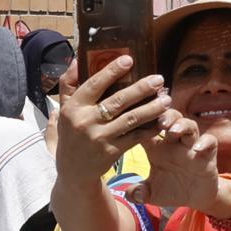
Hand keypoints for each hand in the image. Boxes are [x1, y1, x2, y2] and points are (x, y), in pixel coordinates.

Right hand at [55, 56, 170, 185]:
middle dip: (141, 89)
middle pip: (118, 101)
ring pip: (131, 119)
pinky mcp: (112, 151)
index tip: (129, 59)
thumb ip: (69, 85)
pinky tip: (163, 119)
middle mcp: (85, 122)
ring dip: (152, 108)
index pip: (94, 85)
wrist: (72, 171)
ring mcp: (100, 137)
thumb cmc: (71, 133)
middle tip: (159, 79)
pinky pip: (136, 137)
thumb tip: (77, 59)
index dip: (111, 71)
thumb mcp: (64, 110)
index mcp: (73, 107)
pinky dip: (151, 128)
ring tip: (167, 99)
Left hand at [129, 113, 230, 217]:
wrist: (195, 198)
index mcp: (157, 149)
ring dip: (182, 125)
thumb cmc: (171, 190)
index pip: (148, 129)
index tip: (135, 122)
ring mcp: (191, 147)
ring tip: (173, 131)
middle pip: (171, 119)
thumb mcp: (151, 194)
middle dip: (165, 116)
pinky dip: (204, 142)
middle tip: (158, 121)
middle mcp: (174, 144)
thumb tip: (128, 194)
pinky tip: (196, 149)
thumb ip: (138, 192)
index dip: (142, 122)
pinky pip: (210, 142)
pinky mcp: (208, 154)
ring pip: (190, 126)